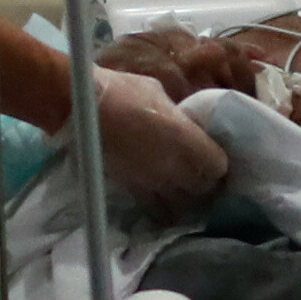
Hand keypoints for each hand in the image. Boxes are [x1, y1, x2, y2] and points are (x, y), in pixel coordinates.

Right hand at [82, 67, 229, 214]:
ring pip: (181, 204)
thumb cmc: (122, 92)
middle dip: (206, 183)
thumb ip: (177, 115)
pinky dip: (162, 206)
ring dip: (186, 198)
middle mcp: (174, 167)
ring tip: (184, 189)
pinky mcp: (132, 189)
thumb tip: (183, 121)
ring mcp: (152, 182)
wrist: (82, 109)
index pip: (218, 166)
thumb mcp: (159, 93)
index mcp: (186, 140)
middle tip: (202, 174)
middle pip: (203, 189)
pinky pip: (155, 208)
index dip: (219, 163)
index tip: (215, 156)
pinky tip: (161, 197)